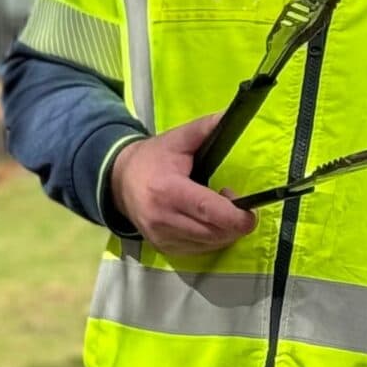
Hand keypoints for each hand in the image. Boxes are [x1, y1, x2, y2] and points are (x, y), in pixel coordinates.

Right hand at [109, 113, 258, 256]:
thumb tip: (231, 116)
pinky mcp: (163, 248)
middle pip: (214, 233)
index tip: (248, 209)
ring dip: (224, 231)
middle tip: (232, 201)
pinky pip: (199, 250)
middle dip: (235, 223)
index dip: (235, 216)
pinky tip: (206, 221)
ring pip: (209, 244)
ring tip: (218, 209)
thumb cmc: (152, 159)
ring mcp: (162, 237)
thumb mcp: (177, 139)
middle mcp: (163, 219)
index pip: (208, 211)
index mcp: (168, 190)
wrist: (118, 182)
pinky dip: (211, 239)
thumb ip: (206, 128)